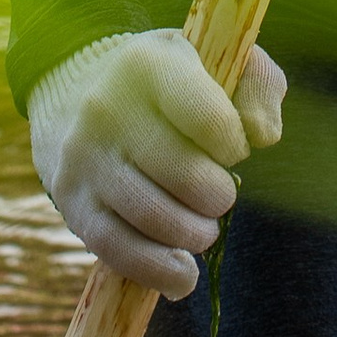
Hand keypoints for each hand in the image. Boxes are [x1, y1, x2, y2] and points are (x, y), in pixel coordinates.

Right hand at [27, 27, 286, 297]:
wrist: (75, 96)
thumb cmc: (167, 85)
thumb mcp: (213, 62)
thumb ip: (259, 85)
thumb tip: (263, 136)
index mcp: (148, 65)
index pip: (210, 120)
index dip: (234, 144)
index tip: (230, 146)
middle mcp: (107, 109)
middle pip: (187, 176)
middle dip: (218, 197)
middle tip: (217, 194)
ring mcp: (85, 159)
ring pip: (155, 218)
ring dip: (195, 235)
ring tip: (202, 227)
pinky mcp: (73, 204)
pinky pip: (120, 251)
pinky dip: (160, 271)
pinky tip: (183, 273)